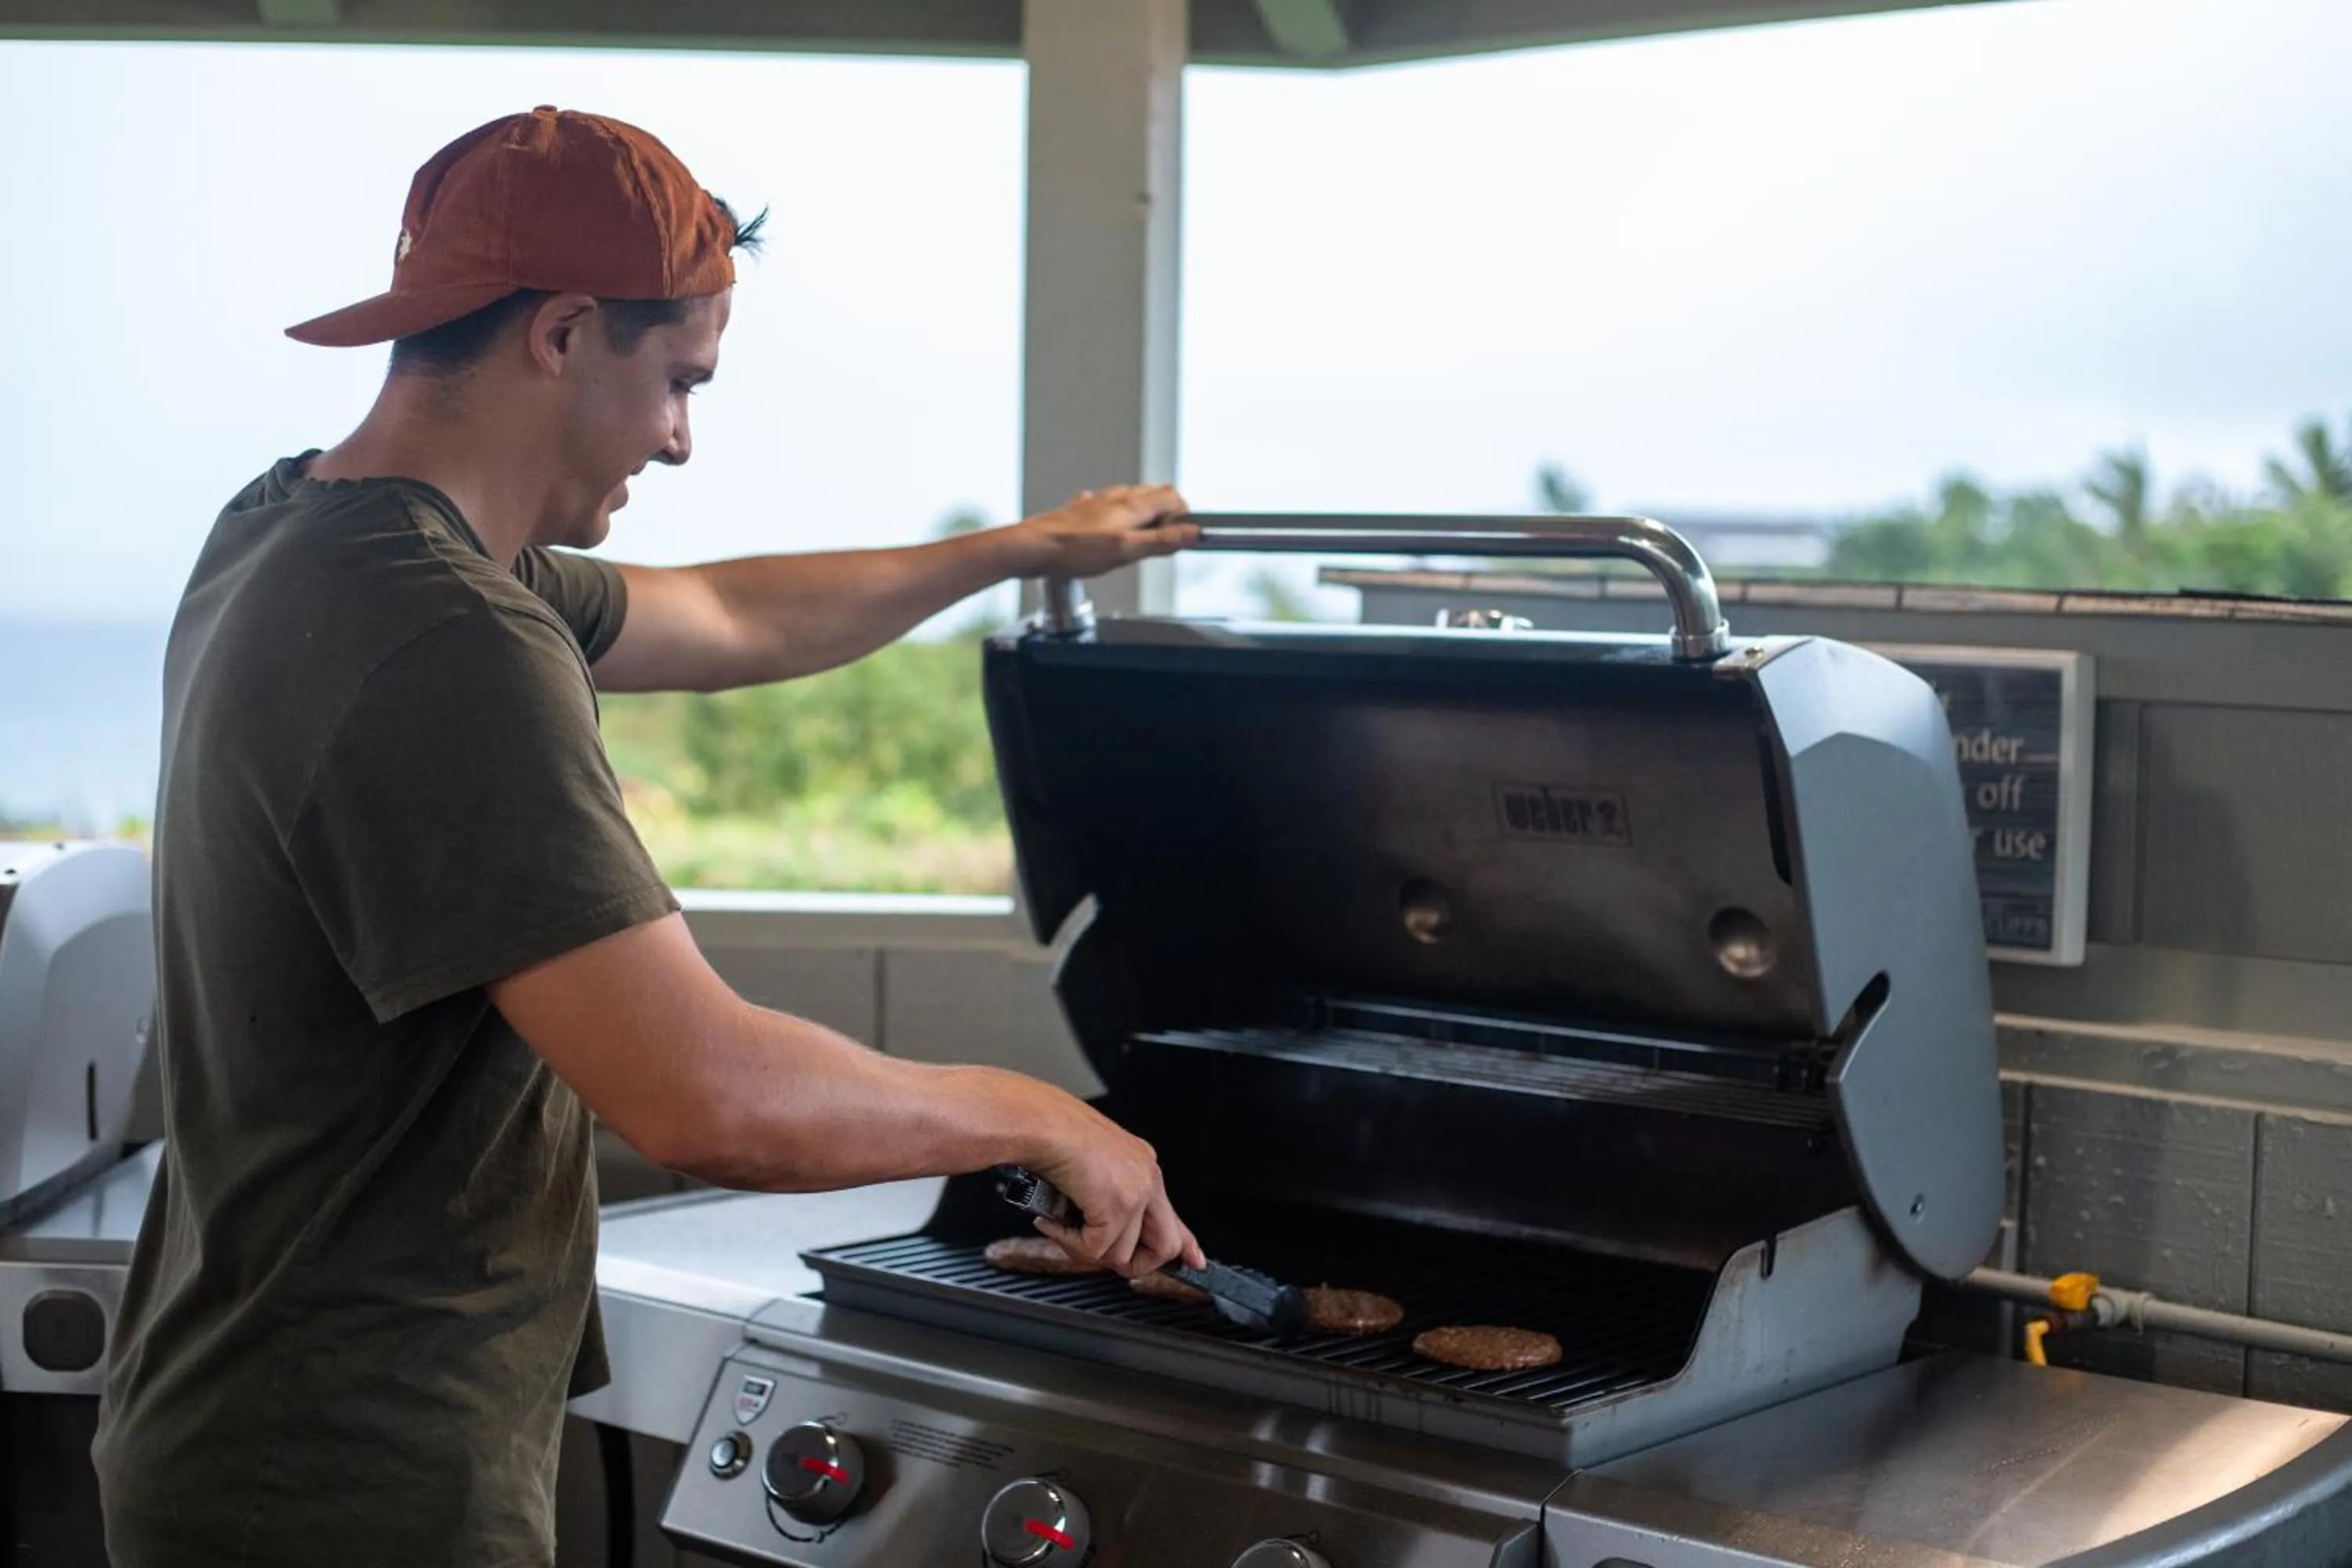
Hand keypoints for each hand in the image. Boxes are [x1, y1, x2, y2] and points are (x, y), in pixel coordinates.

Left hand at [1012, 484, 1199, 579]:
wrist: (1032, 548)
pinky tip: (1106, 535)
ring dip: (1141, 517)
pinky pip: (1106, 508)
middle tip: (1158, 543)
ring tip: (1134, 543)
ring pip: (1130, 500)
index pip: (1173, 496)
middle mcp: (1116, 497)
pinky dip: (1115, 519)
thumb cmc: (1073, 550)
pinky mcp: (1081, 512)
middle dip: (1165, 517)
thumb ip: (1162, 541)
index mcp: (1132, 504)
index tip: (1179, 537)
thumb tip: (1192, 533)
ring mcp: (1097, 503)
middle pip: (1154, 496)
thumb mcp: (1126, 550)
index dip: (1183, 516)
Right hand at [1028, 1101, 1203, 1277]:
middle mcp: (1147, 1178)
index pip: (1173, 1215)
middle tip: (1102, 1256)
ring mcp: (1135, 1193)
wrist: (1041, 1122)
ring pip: (1121, 1255)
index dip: (1185, 1245)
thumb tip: (1100, 1232)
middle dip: (1137, 1264)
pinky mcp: (1116, 1207)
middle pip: (1166, 1245)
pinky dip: (1068, 1242)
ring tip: (1062, 1226)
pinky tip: (1052, 1222)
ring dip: (1086, 1250)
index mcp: (1142, 1166)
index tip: (1194, 1262)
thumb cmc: (1053, 1133)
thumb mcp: (1090, 1165)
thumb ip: (1106, 1195)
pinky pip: (1095, 1250)